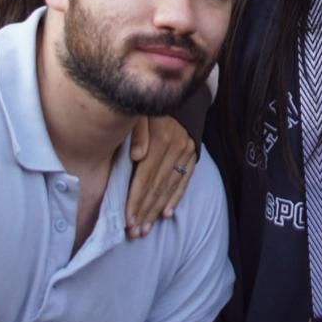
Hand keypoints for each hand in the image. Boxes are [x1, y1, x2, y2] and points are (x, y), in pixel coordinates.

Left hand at [124, 115, 196, 237]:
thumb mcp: (140, 111)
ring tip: (146, 228)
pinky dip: (175, 198)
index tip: (127, 220)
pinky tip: (167, 213)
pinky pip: (184, 179)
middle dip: (145, 210)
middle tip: (135, 232)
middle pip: (157, 185)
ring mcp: (187, 151)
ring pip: (170, 186)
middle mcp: (177, 147)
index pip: (146, 177)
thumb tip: (136, 156)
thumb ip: (137, 132)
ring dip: (157, 208)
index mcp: (162, 138)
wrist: (178, 89)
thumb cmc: (151, 104)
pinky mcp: (194, 153)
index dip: (136, 200)